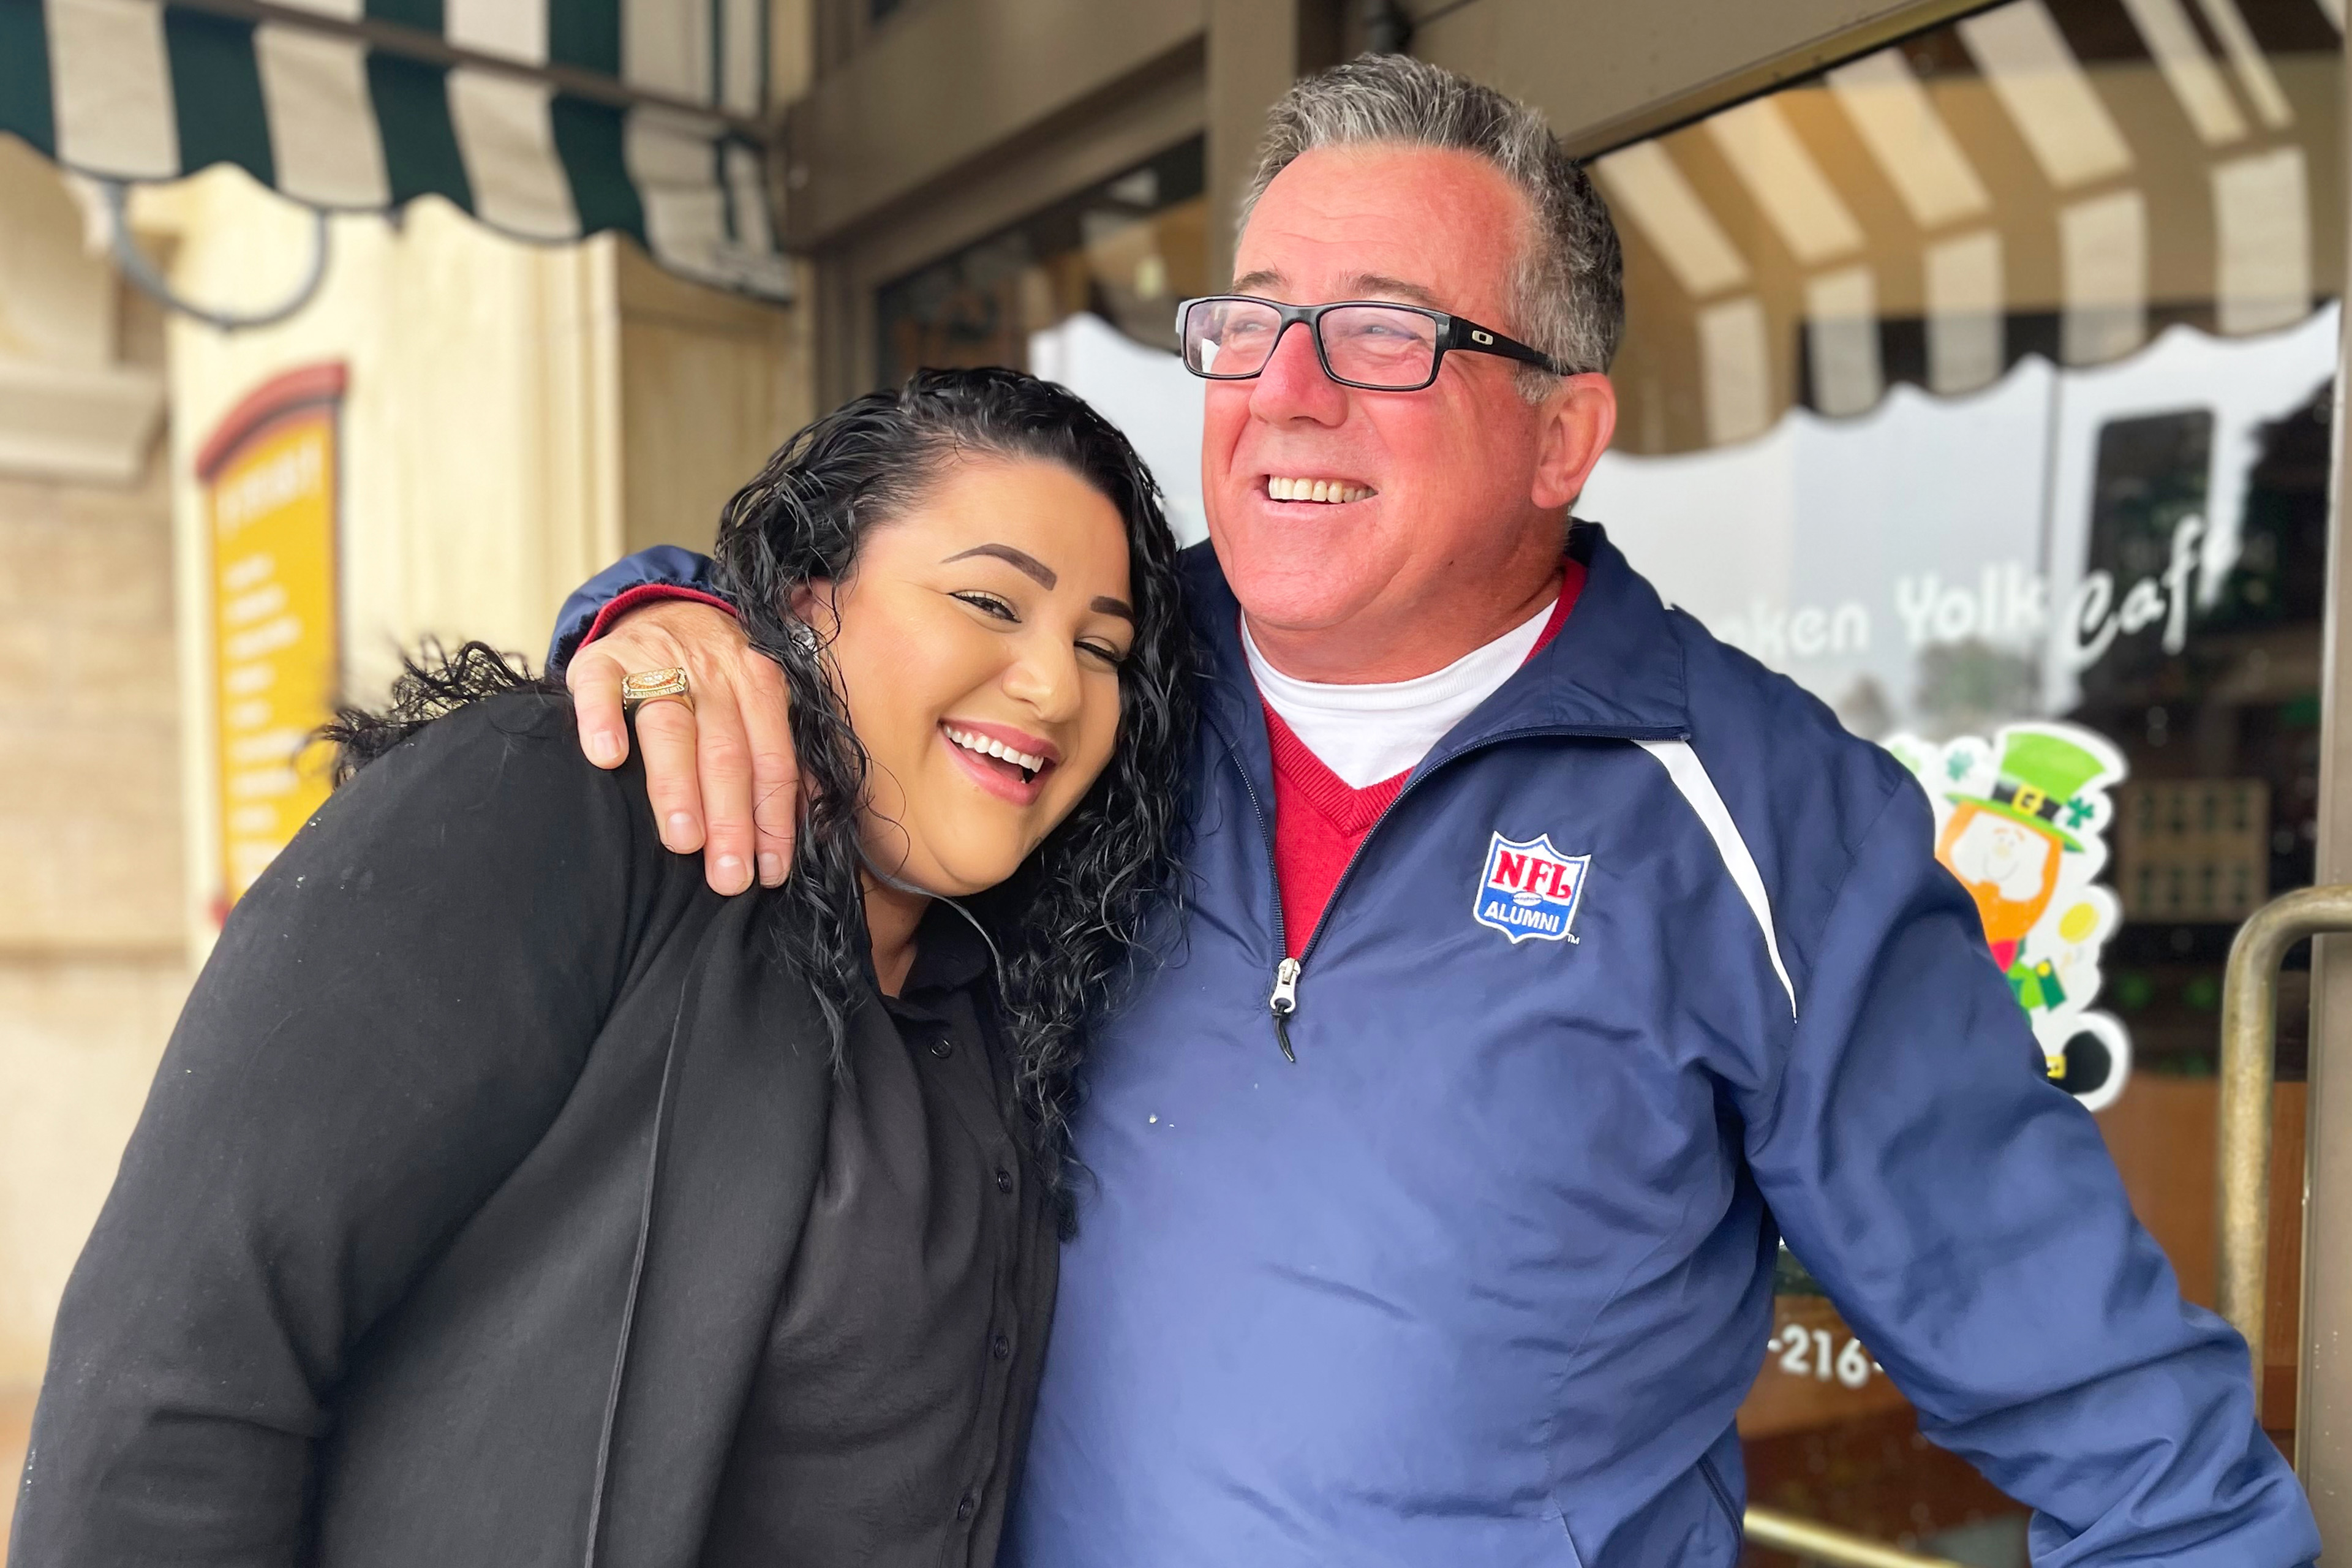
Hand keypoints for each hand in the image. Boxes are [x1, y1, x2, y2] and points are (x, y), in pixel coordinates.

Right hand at [566, 599, 797, 893]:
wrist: (664, 609)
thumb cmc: (717, 678)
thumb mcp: (758, 703)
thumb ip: (780, 757)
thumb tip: (813, 825)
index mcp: (761, 686)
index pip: (772, 760)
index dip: (773, 818)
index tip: (769, 871)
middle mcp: (715, 673)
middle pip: (726, 751)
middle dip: (730, 818)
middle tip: (727, 875)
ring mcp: (658, 663)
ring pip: (672, 727)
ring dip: (678, 786)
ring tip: (683, 840)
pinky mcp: (605, 659)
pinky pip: (603, 687)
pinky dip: (604, 720)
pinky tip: (607, 758)